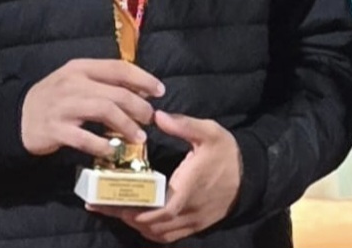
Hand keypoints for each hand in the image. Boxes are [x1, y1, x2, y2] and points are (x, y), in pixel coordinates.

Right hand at [21, 58, 164, 157]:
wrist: (15, 117)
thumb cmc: (55, 98)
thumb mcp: (77, 80)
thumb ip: (104, 81)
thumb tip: (141, 89)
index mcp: (81, 68)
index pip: (119, 68)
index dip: (143, 79)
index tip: (159, 91)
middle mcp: (73, 83)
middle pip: (116, 93)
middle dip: (139, 107)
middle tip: (150, 118)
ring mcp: (63, 107)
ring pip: (104, 111)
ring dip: (127, 125)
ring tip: (140, 136)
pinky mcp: (55, 130)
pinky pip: (84, 138)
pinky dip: (103, 144)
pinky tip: (114, 150)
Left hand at [87, 110, 242, 242]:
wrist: (252, 174)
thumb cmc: (228, 153)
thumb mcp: (209, 132)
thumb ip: (184, 125)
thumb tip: (158, 116)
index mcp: (187, 190)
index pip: (156, 210)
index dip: (130, 210)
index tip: (107, 200)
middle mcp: (188, 211)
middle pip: (150, 224)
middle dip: (123, 216)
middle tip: (99, 204)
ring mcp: (192, 222)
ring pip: (157, 233)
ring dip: (134, 224)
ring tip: (113, 210)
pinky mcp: (195, 226)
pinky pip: (167, 236)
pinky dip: (150, 231)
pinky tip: (138, 219)